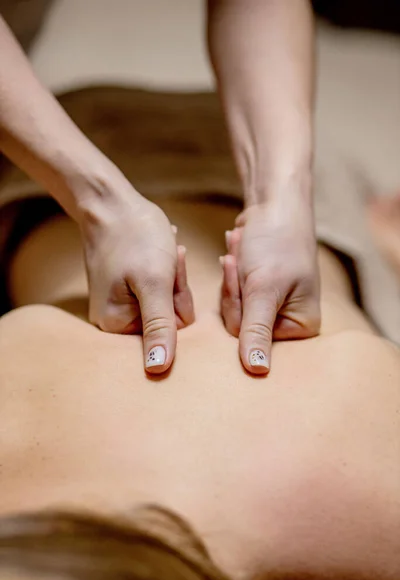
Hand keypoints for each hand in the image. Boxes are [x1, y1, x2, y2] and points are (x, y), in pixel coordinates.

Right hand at [79, 184, 194, 373]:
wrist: (112, 204)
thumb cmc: (135, 237)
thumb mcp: (155, 282)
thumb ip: (159, 327)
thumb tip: (157, 370)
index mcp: (118, 325)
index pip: (171, 334)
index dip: (177, 302)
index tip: (166, 275)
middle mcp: (115, 322)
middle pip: (169, 319)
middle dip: (175, 289)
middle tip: (165, 261)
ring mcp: (121, 305)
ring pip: (167, 302)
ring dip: (172, 278)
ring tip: (162, 253)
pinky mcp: (127, 290)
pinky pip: (159, 289)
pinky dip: (165, 271)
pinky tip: (160, 252)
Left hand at [221, 200, 319, 373]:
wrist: (275, 205)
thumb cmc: (277, 244)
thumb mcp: (264, 288)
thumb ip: (256, 330)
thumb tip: (256, 372)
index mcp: (300, 327)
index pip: (253, 339)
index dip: (241, 308)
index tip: (248, 278)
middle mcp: (288, 322)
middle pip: (240, 326)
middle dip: (235, 289)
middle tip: (240, 260)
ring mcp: (272, 307)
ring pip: (233, 308)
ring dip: (232, 276)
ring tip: (241, 248)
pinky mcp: (257, 293)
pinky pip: (233, 293)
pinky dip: (232, 271)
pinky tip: (238, 248)